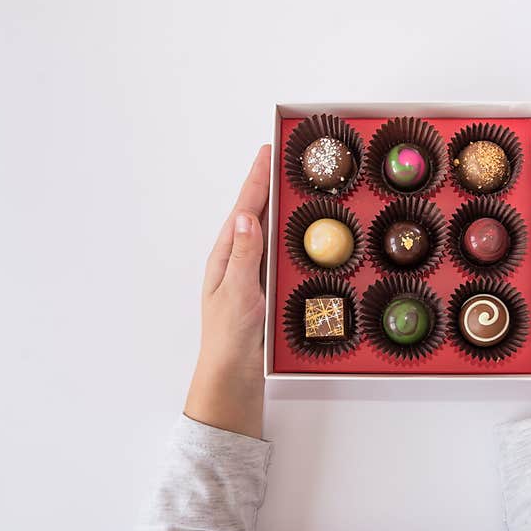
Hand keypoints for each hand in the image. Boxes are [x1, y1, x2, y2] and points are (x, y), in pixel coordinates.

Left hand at [184, 145, 270, 437]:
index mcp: (226, 257)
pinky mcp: (267, 291)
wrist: (234, 378)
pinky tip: (305, 234)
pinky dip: (293, 239)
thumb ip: (244, 256)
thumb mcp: (237, 295)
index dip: (257, 179)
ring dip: (284, 210)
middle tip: (289, 161)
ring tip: (299, 186)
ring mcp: (253, 275)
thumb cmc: (229, 339)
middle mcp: (239, 261)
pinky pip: (282, 257)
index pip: (244, 209)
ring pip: (272, 235)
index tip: (268, 152)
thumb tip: (248, 216)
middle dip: (272, 186)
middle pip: (258, 215)